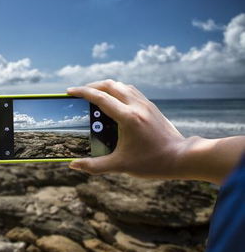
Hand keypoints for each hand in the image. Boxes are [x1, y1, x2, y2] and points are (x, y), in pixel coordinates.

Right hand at [67, 80, 244, 183]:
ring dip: (106, 87)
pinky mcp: (151, 106)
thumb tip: (74, 165)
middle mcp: (137, 106)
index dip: (82, 92)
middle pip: (110, 85)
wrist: (182, 157)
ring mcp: (145, 104)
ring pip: (122, 85)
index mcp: (127, 117)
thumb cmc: (152, 162)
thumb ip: (94, 166)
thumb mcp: (120, 166)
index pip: (100, 97)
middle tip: (80, 93)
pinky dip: (118, 91)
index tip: (69, 91)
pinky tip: (114, 101)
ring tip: (95, 95)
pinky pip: (131, 91)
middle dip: (92, 86)